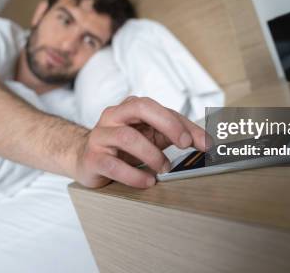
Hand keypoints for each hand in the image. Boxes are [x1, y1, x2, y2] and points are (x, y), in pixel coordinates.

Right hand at [74, 96, 205, 188]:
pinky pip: (113, 165)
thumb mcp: (149, 136)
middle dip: (168, 124)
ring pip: (127, 137)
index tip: (205, 143)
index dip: (185, 125)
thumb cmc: (123, 147)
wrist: (84, 158)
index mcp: (131, 107)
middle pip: (141, 108)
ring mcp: (101, 136)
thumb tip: (205, 142)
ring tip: (164, 168)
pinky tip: (147, 182)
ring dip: (152, 155)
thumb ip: (174, 135)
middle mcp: (114, 115)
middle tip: (185, 144)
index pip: (163, 109)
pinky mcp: (93, 158)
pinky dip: (135, 175)